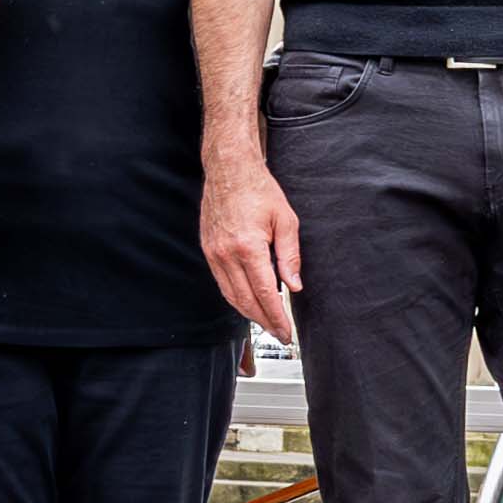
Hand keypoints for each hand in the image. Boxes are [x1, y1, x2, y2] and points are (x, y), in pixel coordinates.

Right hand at [201, 151, 303, 333]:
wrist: (228, 169)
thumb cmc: (258, 189)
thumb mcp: (286, 220)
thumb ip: (290, 256)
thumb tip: (294, 285)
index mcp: (248, 246)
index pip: (265, 293)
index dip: (277, 316)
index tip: (286, 331)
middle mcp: (227, 254)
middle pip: (246, 301)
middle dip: (264, 322)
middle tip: (280, 333)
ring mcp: (214, 254)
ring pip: (231, 296)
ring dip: (249, 314)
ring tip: (267, 322)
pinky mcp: (208, 250)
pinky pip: (222, 283)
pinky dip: (236, 298)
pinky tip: (249, 303)